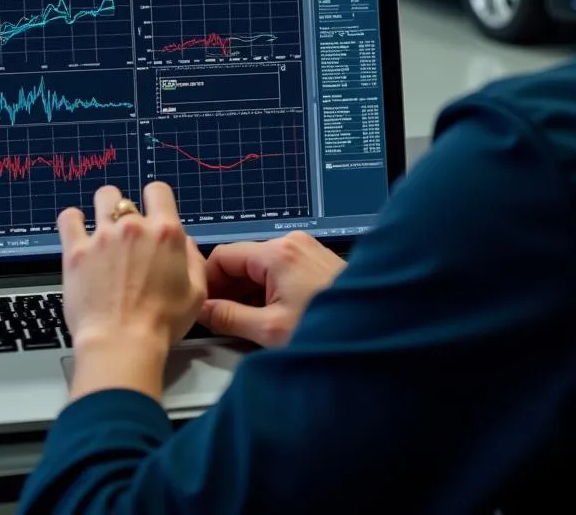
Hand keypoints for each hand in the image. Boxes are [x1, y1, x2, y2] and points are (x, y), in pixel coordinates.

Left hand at [57, 181, 206, 400]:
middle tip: (126, 235)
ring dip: (103, 210)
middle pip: (125, 197)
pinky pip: (69, 219)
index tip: (151, 211)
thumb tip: (185, 243)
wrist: (122, 343)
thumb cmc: (161, 324)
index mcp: (165, 232)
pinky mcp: (76, 251)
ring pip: (101, 199)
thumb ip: (194, 260)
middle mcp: (133, 227)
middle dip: (126, 211)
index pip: (158, 191)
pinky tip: (77, 229)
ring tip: (102, 230)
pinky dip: (73, 220)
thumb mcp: (196, 293)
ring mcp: (102, 237)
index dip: (155, 199)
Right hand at [198, 231, 345, 347]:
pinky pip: (278, 271)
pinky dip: (266, 291)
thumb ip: (229, 318)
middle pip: (241, 260)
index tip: (201, 306)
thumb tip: (202, 311)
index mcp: (278, 252)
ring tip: (241, 324)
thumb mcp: (270, 330)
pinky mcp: (314, 262)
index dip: (208, 283)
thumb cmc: (328, 330)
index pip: (222, 256)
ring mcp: (305, 250)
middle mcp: (291, 243)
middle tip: (217, 320)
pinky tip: (265, 317)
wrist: (375, 332)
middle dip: (227, 290)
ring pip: (259, 267)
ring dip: (246, 293)